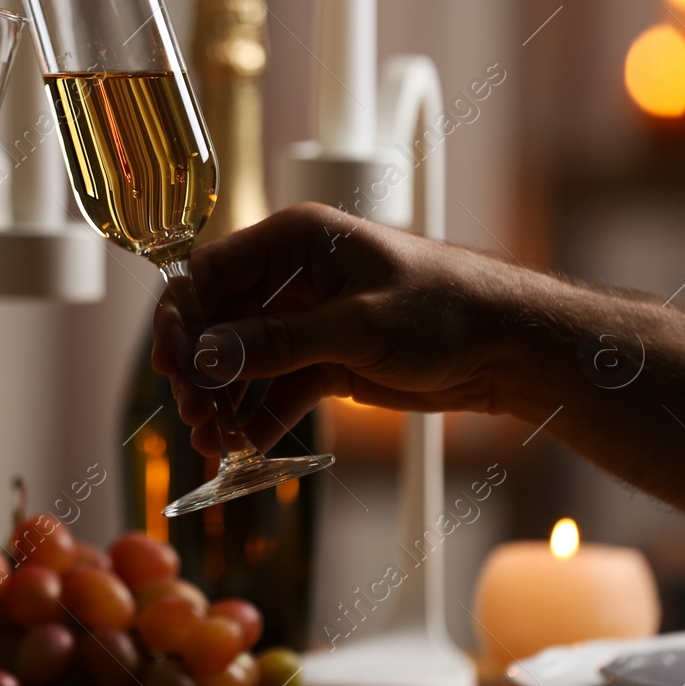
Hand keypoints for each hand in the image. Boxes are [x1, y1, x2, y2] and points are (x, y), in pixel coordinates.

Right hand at [153, 203, 528, 456]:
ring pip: (241, 358)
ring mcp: (307, 319)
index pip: (210, 270)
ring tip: (214, 440)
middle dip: (199, 368)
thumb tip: (205, 356)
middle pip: (217, 319)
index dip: (182, 318)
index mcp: (295, 240)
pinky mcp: (326, 359)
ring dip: (223, 398)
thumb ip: (277, 342)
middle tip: (193, 413)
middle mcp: (292, 276)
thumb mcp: (358, 325)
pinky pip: (276, 387)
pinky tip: (244, 446)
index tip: (173, 367)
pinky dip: (258, 415)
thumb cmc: (448, 310)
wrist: (511, 347)